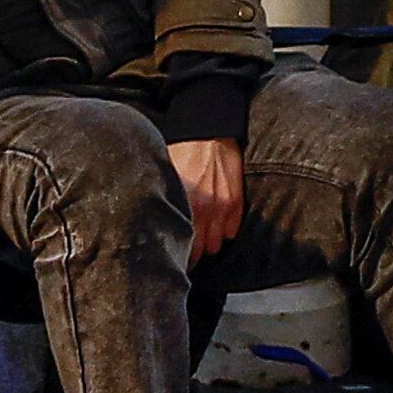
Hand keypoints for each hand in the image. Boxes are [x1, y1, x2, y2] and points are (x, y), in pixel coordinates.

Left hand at [169, 137, 243, 260]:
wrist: (209, 131)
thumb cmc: (182, 151)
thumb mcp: (166, 177)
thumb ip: (165, 202)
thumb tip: (155, 221)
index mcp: (184, 204)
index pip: (181, 244)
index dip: (175, 256)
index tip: (170, 260)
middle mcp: (204, 210)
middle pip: (198, 251)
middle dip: (191, 256)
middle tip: (183, 259)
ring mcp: (223, 208)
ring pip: (215, 245)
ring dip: (207, 245)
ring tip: (199, 245)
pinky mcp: (236, 202)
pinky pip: (231, 232)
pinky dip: (223, 233)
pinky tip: (214, 229)